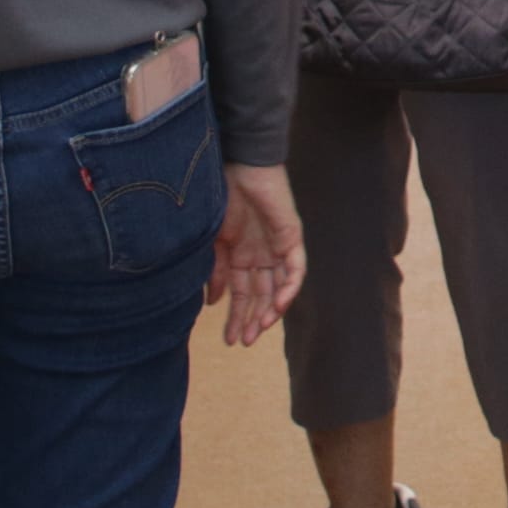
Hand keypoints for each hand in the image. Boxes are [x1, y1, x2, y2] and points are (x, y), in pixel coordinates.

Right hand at [209, 164, 303, 344]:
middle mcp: (260, 254)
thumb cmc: (220, 197)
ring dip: (270, 310)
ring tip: (258, 330)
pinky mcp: (291, 236)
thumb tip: (213, 303)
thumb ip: (215, 272)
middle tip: (243, 342)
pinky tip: (278, 306)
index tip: (229, 340)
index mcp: (240, 255)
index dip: (236, 317)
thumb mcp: (212, 242)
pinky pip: (295, 268)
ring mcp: (277, 246)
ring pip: (279, 286)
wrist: (236, 165)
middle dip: (251, 319)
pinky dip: (289, 288)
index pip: (242, 294)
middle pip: (261, 295)